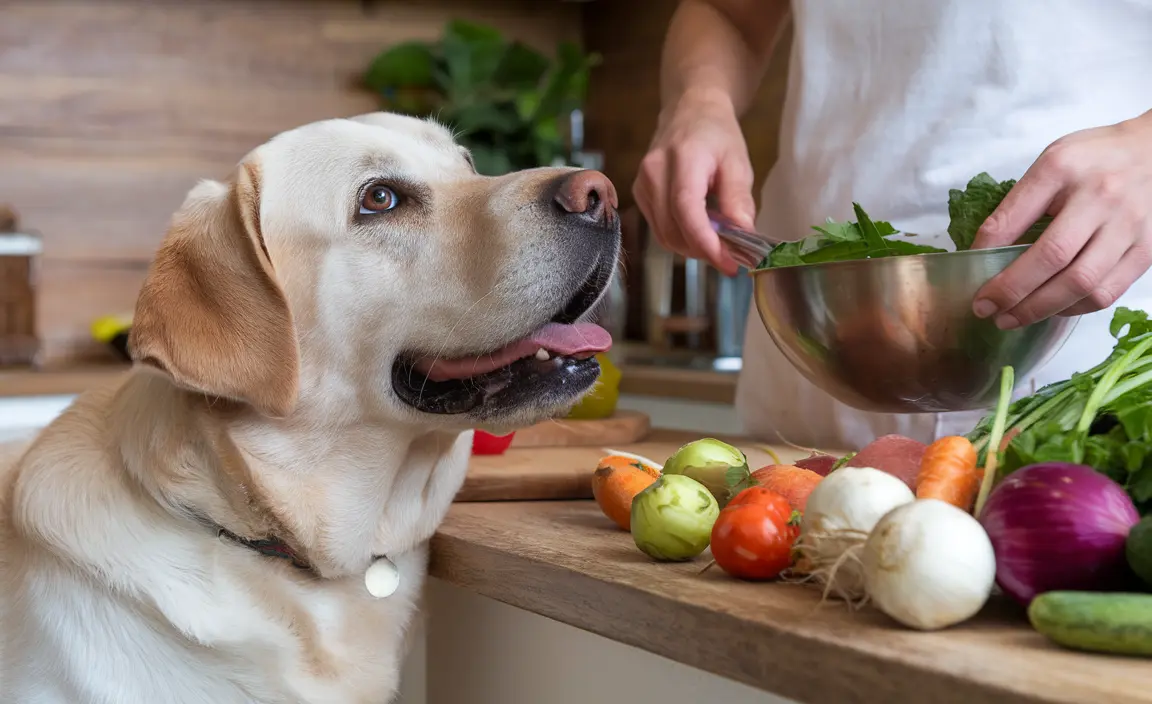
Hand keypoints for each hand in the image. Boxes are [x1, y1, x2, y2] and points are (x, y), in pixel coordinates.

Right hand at [633, 88, 755, 275]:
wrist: (689, 111)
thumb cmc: (717, 135)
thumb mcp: (738, 162)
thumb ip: (738, 200)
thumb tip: (743, 236)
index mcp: (682, 158)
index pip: (686, 210)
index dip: (706, 243)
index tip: (729, 263)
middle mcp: (653, 172)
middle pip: (672, 229)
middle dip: (703, 250)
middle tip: (732, 257)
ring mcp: (642, 184)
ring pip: (664, 235)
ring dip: (692, 248)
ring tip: (718, 242)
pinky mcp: (640, 194)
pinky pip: (659, 229)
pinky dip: (681, 238)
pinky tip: (700, 230)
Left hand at [972, 111, 1151, 328]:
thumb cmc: (1095, 159)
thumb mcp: (1050, 165)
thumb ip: (1017, 205)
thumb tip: (982, 251)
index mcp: (1064, 170)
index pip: (1016, 218)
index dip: (989, 255)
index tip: (972, 280)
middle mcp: (1101, 198)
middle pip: (1053, 258)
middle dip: (1013, 292)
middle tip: (986, 310)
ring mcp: (1129, 227)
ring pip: (1083, 283)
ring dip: (1041, 308)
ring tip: (1012, 318)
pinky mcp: (1147, 251)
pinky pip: (1107, 292)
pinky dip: (1074, 308)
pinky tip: (1051, 309)